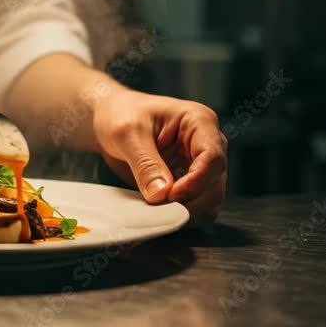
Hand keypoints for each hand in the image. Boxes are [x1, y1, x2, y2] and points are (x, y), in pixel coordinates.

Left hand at [93, 90, 227, 224]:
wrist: (110, 117)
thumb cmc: (121, 113)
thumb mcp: (127, 133)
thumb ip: (146, 164)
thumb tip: (161, 194)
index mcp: (199, 122)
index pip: (212, 158)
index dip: (195, 182)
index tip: (170, 195)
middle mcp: (208, 143)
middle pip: (215, 184)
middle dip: (190, 202)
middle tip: (158, 209)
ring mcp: (200, 164)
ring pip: (209, 201)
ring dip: (185, 212)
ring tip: (155, 210)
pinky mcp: (189, 182)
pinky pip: (194, 206)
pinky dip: (178, 213)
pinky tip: (157, 210)